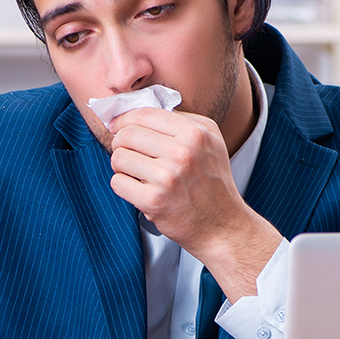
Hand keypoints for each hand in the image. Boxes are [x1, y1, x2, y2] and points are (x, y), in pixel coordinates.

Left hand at [107, 108, 282, 301]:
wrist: (222, 225)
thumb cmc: (212, 182)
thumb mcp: (210, 140)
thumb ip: (180, 121)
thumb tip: (139, 112)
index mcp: (195, 133)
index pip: (144, 114)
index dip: (124, 119)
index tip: (117, 126)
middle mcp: (182, 153)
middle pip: (126, 134)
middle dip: (120, 143)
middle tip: (127, 152)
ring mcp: (167, 178)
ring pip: (118, 157)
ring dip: (121, 166)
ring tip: (137, 173)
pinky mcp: (153, 201)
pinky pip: (118, 182)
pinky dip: (123, 185)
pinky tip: (139, 189)